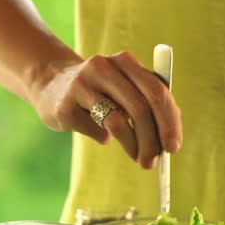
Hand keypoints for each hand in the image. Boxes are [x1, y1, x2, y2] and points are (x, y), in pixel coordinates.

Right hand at [27, 52, 182, 168]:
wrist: (50, 85)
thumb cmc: (100, 92)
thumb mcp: (125, 88)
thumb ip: (150, 105)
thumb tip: (170, 141)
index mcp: (125, 61)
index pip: (157, 92)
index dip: (169, 122)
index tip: (173, 148)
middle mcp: (103, 67)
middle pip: (140, 108)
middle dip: (151, 141)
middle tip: (153, 162)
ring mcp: (81, 85)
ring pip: (118, 122)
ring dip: (133, 146)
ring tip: (138, 157)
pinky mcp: (65, 106)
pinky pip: (96, 131)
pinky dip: (104, 139)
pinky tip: (101, 135)